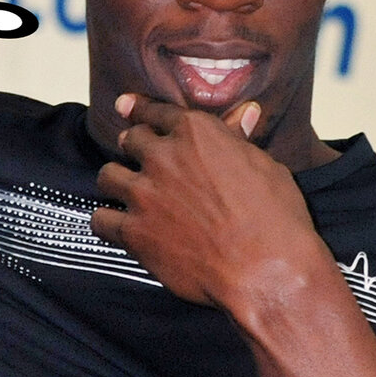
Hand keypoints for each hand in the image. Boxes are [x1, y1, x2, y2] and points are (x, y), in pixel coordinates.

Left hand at [91, 94, 330, 311]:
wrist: (266, 270)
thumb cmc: (276, 217)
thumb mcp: (264, 165)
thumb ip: (239, 140)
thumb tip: (243, 112)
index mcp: (196, 132)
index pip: (157, 111)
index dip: (142, 109)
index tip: (128, 106)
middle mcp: (163, 156)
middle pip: (131, 140)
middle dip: (135, 146)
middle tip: (141, 159)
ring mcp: (144, 194)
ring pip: (108, 176)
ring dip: (116, 181)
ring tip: (126, 192)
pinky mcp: (133, 232)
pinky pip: (100, 220)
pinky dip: (107, 221)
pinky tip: (116, 225)